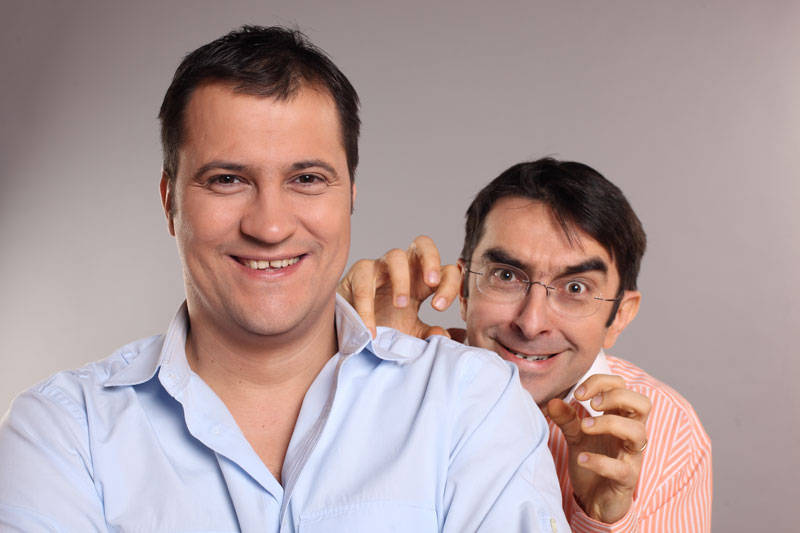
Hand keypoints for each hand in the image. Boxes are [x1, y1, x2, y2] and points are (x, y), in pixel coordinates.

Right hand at [337, 235, 460, 337]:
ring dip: (401, 280)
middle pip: (423, 245)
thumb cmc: (382, 324)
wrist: (352, 332)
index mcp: (422, 281)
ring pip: (395, 256)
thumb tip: (443, 336)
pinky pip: (364, 283)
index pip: (446, 271)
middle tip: (432, 283)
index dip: (449, 284)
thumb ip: (426, 334)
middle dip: (431, 260)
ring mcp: (380, 268)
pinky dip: (368, 308)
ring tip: (400, 306)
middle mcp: (404, 269)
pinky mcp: (358, 274)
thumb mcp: (408, 332)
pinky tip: (371, 329)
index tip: (439, 307)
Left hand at [545, 374, 650, 523]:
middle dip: (616, 396)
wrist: (594, 500)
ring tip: (585, 428)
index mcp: (620, 418)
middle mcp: (631, 434)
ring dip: (610, 424)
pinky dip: (600, 461)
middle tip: (591, 405)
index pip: (623, 387)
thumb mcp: (576, 436)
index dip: (602, 383)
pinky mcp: (627, 480)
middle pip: (643, 404)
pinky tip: (581, 458)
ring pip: (638, 432)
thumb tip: (552, 401)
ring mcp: (632, 457)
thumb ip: (567, 418)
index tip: (579, 394)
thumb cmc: (592, 461)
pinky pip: (622, 469)